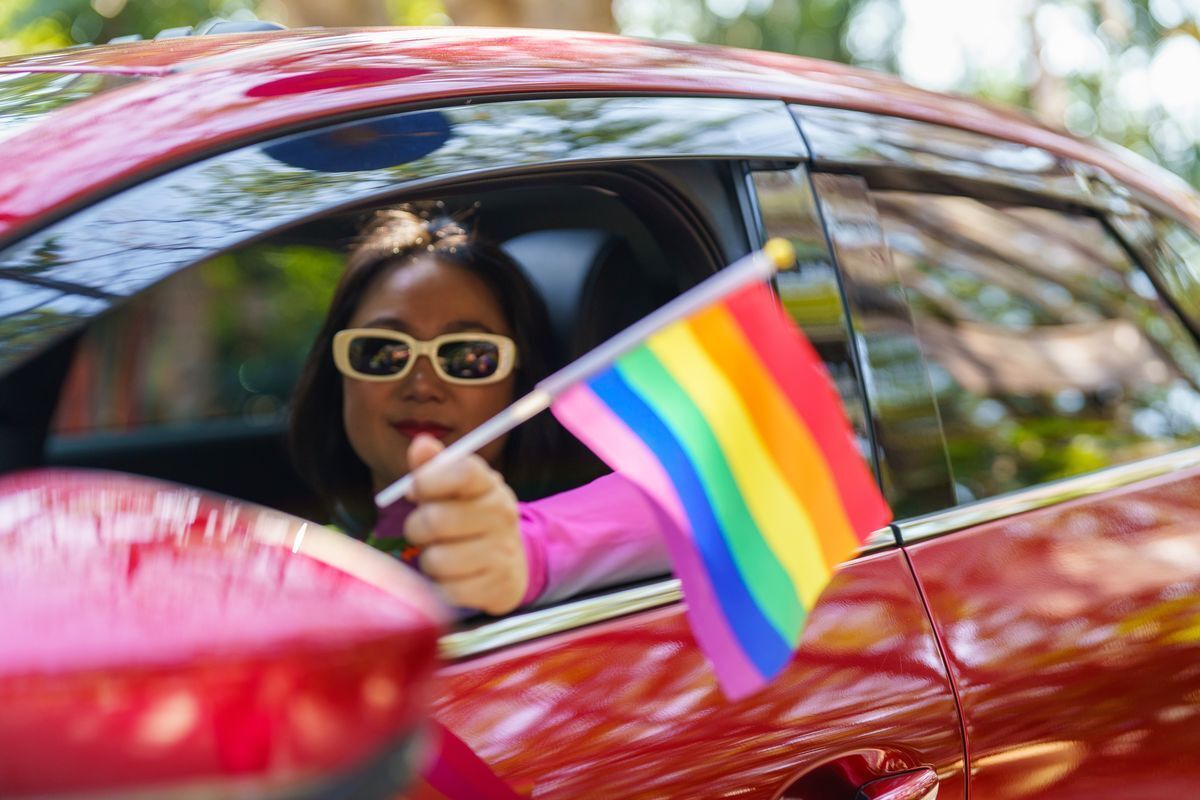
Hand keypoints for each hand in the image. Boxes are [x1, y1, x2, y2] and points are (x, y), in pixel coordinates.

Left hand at [402, 434, 527, 614]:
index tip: (416, 489)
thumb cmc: (469, 519)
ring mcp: (502, 553)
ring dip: (430, 560)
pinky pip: (448, 590)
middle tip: (425, 530)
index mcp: (490, 485)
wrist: (510, 563)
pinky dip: (442, 586)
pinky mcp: (497, 588)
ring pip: (437, 559)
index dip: (430, 480)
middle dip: (418, 527)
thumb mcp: (454, 490)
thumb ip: (433, 467)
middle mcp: (502, 515)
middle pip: (437, 520)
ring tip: (442, 554)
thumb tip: (420, 443)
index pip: (463, 472)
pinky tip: (454, 577)